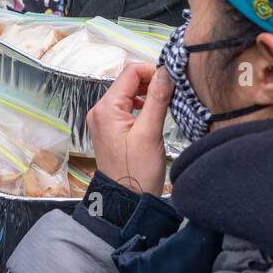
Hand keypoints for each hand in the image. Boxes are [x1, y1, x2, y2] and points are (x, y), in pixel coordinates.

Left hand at [87, 63, 170, 194]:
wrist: (127, 202)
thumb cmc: (137, 172)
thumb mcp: (150, 133)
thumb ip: (158, 99)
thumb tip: (166, 72)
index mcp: (106, 108)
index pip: (129, 72)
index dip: (152, 70)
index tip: (172, 79)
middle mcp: (99, 110)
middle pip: (127, 81)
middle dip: (150, 81)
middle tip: (173, 89)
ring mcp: (103, 120)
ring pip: (128, 93)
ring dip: (147, 92)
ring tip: (166, 100)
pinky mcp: (110, 129)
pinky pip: (126, 106)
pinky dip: (141, 104)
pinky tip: (154, 112)